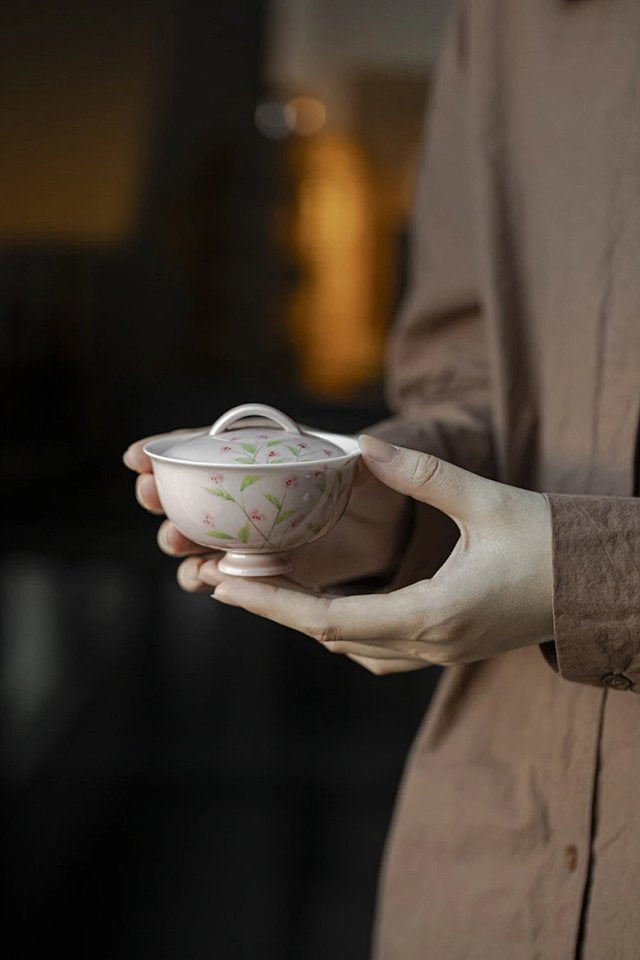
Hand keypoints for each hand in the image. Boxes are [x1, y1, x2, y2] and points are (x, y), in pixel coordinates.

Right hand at [122, 428, 411, 590]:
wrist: (403, 525)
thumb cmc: (389, 476)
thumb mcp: (387, 461)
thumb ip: (379, 456)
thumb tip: (368, 447)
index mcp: (270, 452)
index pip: (209, 444)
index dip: (169, 447)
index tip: (136, 456)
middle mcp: (254, 491)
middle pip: (193, 493)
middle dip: (164, 497)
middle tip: (152, 500)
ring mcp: (258, 532)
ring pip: (204, 539)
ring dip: (184, 544)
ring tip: (180, 549)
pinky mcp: (273, 570)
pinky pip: (232, 575)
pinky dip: (213, 576)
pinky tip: (207, 579)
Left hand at [204, 435, 554, 675]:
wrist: (599, 585)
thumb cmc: (550, 543)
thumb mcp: (487, 500)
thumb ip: (424, 474)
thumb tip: (365, 445)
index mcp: (434, 613)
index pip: (331, 619)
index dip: (274, 601)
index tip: (228, 583)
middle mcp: (429, 643)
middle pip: (330, 636)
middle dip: (276, 607)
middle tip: (226, 579)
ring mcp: (439, 653)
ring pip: (352, 646)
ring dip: (307, 619)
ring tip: (269, 587)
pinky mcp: (447, 647)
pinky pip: (378, 649)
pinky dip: (342, 628)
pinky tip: (329, 607)